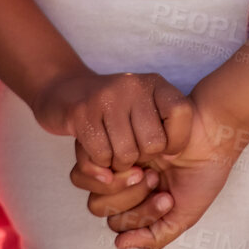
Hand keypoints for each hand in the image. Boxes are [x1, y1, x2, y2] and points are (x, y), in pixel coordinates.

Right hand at [32, 71, 194, 172]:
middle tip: (132, 152)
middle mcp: (131, 85)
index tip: (164, 147)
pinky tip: (97, 152)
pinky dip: (99, 165)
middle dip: (142, 158)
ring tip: (114, 153)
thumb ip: (169, 134)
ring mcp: (105, 97)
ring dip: (119, 165)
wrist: (67, 91)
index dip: (176, 140)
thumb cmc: (116, 113)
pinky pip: (101, 156)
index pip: (181, 112)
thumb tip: (169, 159)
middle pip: (153, 144)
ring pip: (126, 154)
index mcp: (154, 83)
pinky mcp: (80, 112)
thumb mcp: (148, 112)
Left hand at [94, 98, 248, 248]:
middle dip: (133, 202)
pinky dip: (119, 171)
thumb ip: (154, 236)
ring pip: (97, 187)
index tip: (168, 199)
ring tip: (153, 173)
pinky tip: (143, 161)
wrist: (210, 137)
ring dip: (128, 187)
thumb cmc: (201, 173)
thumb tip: (120, 244)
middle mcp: (121, 182)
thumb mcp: (181, 216)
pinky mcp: (111, 140)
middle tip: (157, 183)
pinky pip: (95, 165)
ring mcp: (114, 162)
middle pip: (100, 207)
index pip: (117, 223)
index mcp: (135, 202)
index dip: (140, 217)